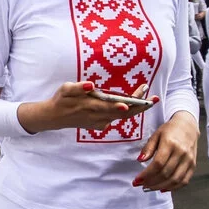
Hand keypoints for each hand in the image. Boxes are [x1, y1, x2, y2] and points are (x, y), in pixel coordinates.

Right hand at [18, 82, 156, 133]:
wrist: (55, 117)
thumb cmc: (61, 100)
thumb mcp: (65, 89)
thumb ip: (78, 87)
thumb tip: (90, 85)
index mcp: (89, 107)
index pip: (108, 107)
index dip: (120, 106)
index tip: (130, 103)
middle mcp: (97, 117)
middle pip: (122, 114)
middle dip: (139, 106)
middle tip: (153, 98)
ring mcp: (100, 122)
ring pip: (122, 116)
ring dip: (137, 108)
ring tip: (148, 96)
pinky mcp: (101, 123)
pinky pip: (117, 117)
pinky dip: (128, 110)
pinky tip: (136, 102)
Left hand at [133, 111, 198, 191]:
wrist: (188, 127)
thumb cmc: (169, 130)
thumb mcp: (156, 135)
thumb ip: (148, 148)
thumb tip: (140, 160)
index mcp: (170, 143)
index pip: (158, 164)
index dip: (147, 174)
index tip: (137, 180)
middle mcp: (182, 153)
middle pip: (166, 173)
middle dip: (151, 182)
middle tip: (141, 185)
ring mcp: (189, 160)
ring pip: (175, 179)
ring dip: (160, 186)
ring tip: (149, 188)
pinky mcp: (193, 166)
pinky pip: (184, 181)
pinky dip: (173, 188)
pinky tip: (163, 188)